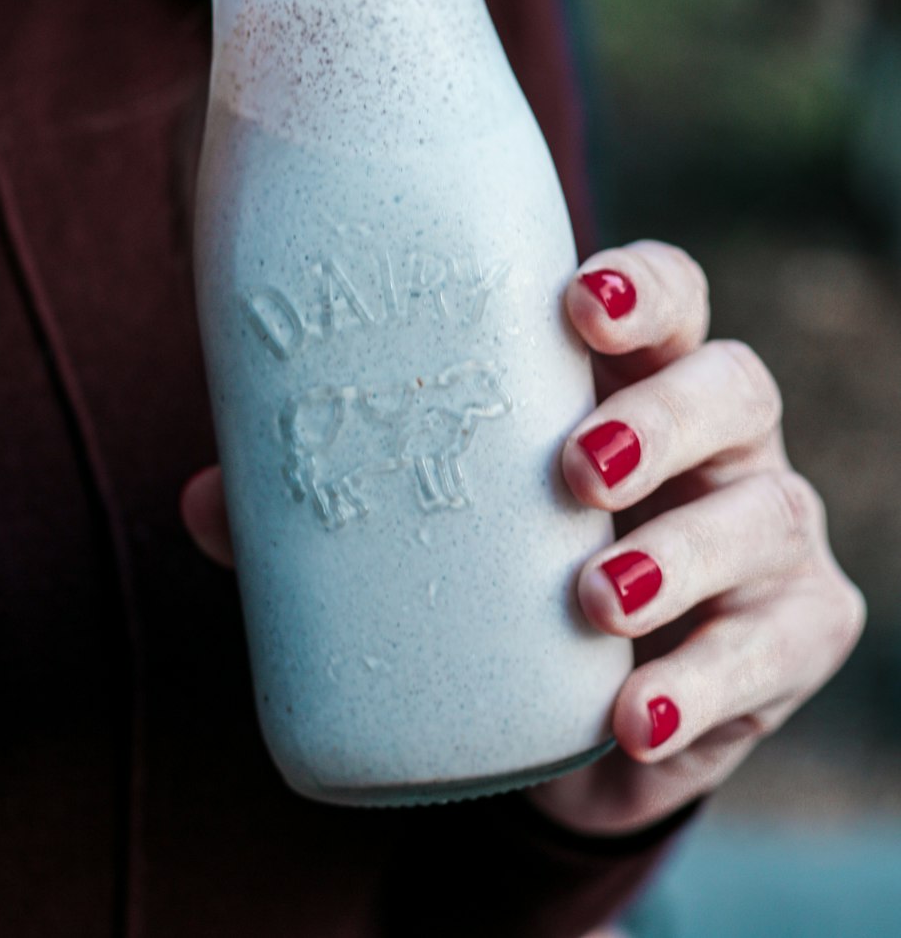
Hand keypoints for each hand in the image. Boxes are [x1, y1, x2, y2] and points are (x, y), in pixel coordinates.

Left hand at [180, 240, 865, 836]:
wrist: (575, 710)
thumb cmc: (508, 569)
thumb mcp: (438, 523)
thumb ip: (336, 504)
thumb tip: (208, 498)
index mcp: (634, 379)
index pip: (669, 298)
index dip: (639, 288)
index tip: (575, 303)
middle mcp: (720, 439)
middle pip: (732, 385)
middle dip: (661, 418)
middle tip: (574, 468)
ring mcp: (768, 531)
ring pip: (762, 513)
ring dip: (681, 553)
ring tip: (595, 600)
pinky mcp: (793, 630)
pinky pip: (770, 649)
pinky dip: (705, 684)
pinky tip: (635, 714)